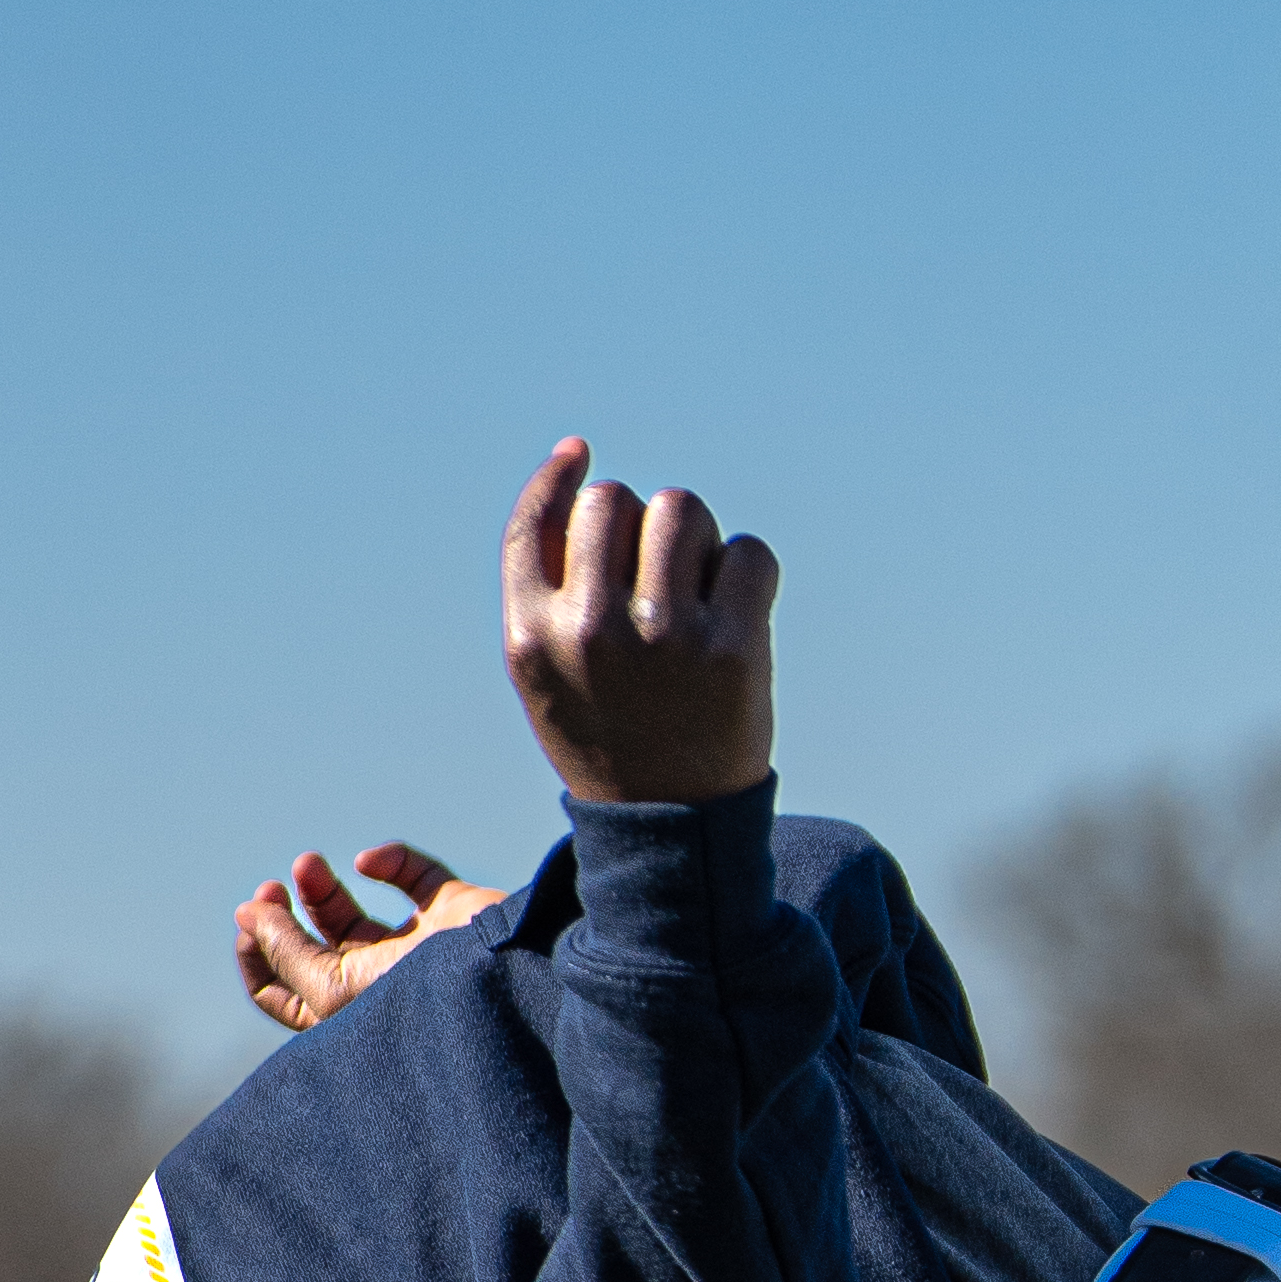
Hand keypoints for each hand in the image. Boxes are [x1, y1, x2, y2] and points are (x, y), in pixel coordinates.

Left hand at [233, 841, 508, 1034]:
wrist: (508, 978)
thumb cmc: (417, 1001)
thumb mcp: (335, 987)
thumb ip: (286, 950)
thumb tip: (248, 913)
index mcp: (347, 1018)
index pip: (282, 994)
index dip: (257, 953)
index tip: (250, 916)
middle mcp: (380, 987)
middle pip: (314, 949)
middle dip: (287, 914)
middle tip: (272, 888)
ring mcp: (417, 949)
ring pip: (352, 914)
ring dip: (321, 887)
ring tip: (307, 864)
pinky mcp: (453, 912)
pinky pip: (414, 878)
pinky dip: (391, 861)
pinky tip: (373, 860)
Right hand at [501, 435, 778, 811]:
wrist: (674, 828)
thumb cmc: (611, 733)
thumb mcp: (549, 671)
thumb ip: (549, 584)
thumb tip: (579, 465)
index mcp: (532, 637)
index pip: (535, 523)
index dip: (558, 476)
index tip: (581, 453)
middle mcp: (591, 631)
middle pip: (614, 501)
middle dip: (640, 524)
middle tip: (657, 579)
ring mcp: (663, 637)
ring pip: (682, 509)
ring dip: (696, 537)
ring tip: (697, 593)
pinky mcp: (732, 648)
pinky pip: (748, 553)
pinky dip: (748, 573)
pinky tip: (738, 616)